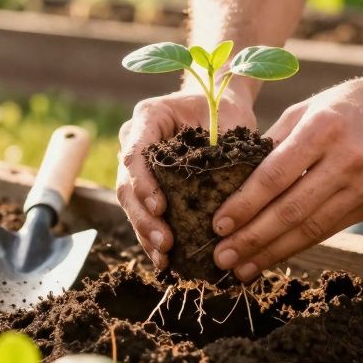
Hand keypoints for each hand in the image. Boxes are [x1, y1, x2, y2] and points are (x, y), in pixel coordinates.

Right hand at [117, 85, 256, 267]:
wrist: (219, 103)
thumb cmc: (225, 108)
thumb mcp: (228, 118)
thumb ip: (225, 145)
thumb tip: (234, 189)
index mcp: (149, 117)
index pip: (136, 153)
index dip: (144, 183)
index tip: (161, 208)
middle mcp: (135, 139)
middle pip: (127, 184)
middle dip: (143, 218)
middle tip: (164, 243)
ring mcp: (137, 164)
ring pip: (130, 203)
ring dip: (145, 232)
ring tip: (163, 258)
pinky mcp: (147, 183)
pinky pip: (143, 211)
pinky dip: (151, 235)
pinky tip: (165, 259)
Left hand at [211, 75, 362, 281]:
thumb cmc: (348, 104)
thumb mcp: (306, 109)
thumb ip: (273, 144)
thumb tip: (235, 182)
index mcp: (323, 129)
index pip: (275, 176)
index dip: (244, 205)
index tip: (218, 225)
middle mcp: (347, 161)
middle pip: (291, 210)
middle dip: (252, 239)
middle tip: (221, 258)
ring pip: (310, 229)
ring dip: (272, 253)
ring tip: (242, 268)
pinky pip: (329, 229)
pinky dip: (298, 245)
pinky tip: (274, 255)